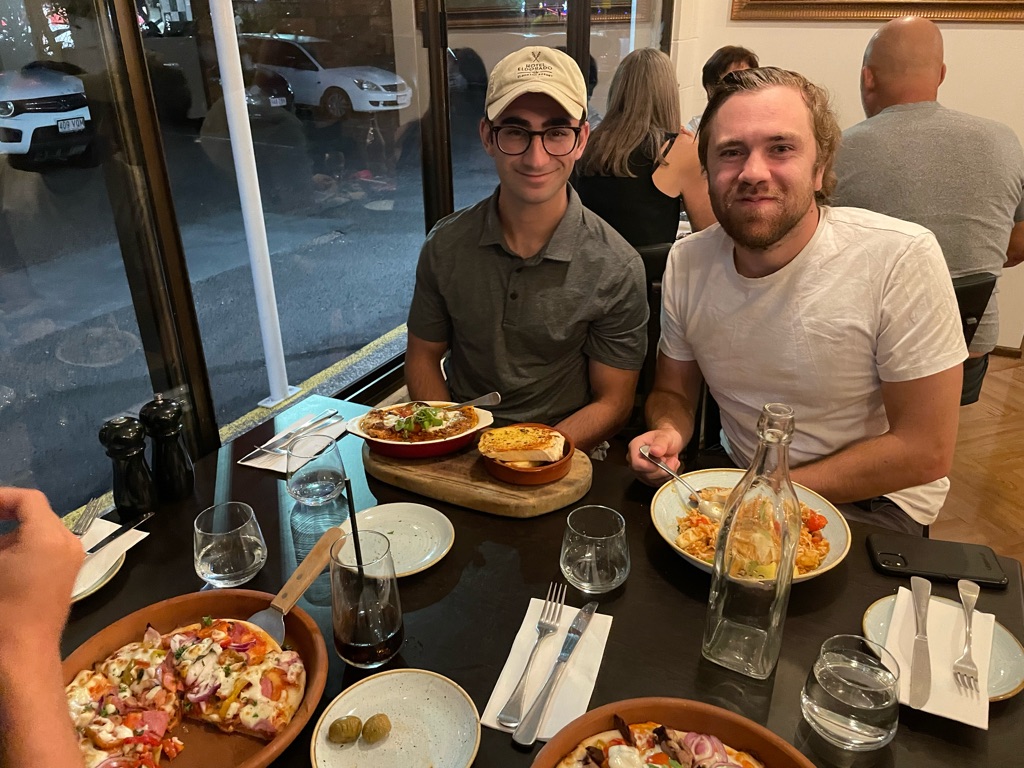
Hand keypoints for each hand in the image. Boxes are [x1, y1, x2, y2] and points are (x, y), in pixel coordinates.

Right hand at [0, 487, 82, 649]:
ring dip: (10, 532)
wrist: (22, 654)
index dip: (0, 497)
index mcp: (49, 536)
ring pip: (39, 531)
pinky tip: (2, 560)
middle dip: (3, 515)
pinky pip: (44, 548)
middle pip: (35, 513)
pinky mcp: (67, 574)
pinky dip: (21, 547)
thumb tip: (3, 542)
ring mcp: (71, 559)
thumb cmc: (1, 609)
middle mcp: (69, 542)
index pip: (28, 499)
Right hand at [627, 429, 684, 485]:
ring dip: (666, 473)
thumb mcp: (666, 436)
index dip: (651, 466)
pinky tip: (669, 468)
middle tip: (672, 460)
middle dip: (662, 470)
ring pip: (651, 480)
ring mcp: (639, 470)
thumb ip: (660, 443)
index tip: (663, 460)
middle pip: (644, 474)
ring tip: (672, 462)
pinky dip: (666, 477)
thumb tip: (655, 451)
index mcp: (635, 447)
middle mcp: (633, 459)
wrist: (669, 443)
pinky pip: (656, 483)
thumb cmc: (665, 437)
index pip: (637, 463)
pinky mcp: (645, 477)